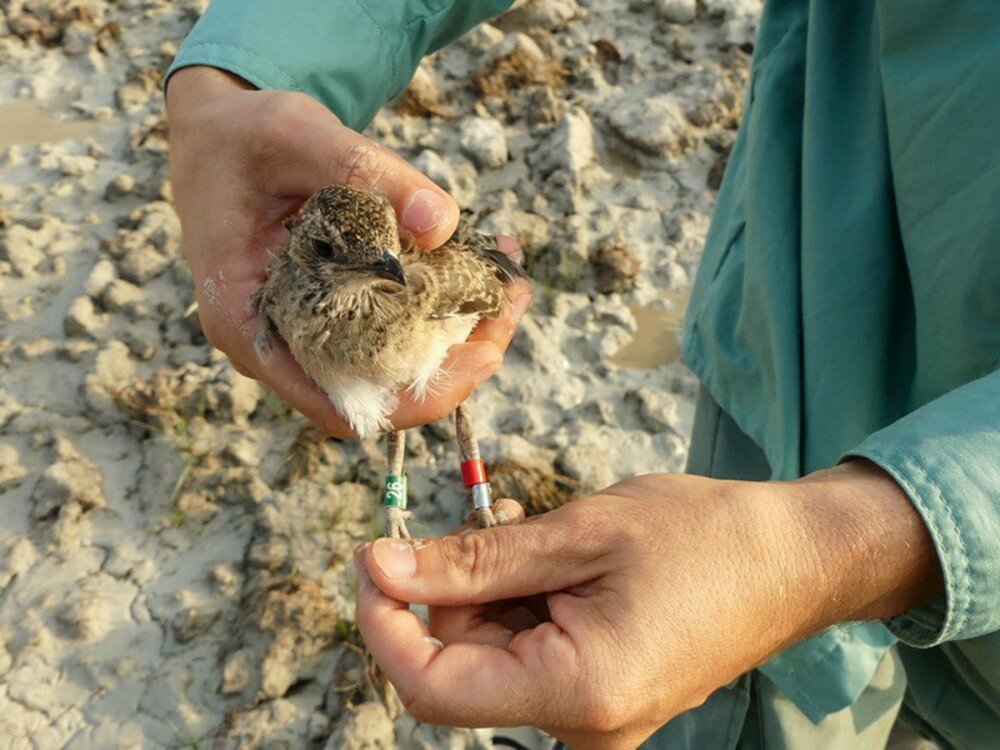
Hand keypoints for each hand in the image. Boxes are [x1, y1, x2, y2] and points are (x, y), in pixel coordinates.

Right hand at [166, 66, 530, 436]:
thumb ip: (363, 171)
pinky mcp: (332, 311)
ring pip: (392, 364)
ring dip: (458, 333)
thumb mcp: (297, 135)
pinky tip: (477, 263)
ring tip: (508, 279)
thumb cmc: (242, 137)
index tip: (480, 355)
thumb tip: (441, 224)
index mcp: (247, 323)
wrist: (219, 133)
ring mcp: (306, 332)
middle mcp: (277, 343)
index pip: (337, 403)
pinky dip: (439, 306)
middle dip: (457, 360)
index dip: (415, 397)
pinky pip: (391, 328)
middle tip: (512, 300)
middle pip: (379, 390)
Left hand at [355, 462, 941, 748]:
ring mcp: (594, 714)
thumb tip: (380, 567)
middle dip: (446, 590)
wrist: (795, 558)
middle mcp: (581, 724)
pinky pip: (530, 651)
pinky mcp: (603, 691)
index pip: (431, 685)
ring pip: (492, 653)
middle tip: (476, 519)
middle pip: (460, 665)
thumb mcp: (580, 531)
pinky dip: (519, 599)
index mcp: (577, 692)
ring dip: (487, 586)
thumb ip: (473, 558)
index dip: (384, 621)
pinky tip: (542, 551)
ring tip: (523, 526)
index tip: (373, 555)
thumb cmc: (705, 537)